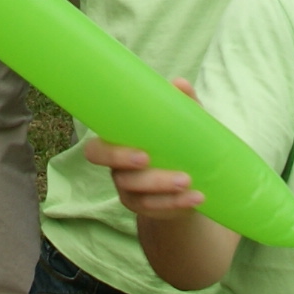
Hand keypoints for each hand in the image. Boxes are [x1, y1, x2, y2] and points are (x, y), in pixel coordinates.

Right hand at [86, 80, 204, 217]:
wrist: (183, 178)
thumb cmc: (175, 142)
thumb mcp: (180, 124)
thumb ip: (180, 105)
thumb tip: (179, 84)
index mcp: (117, 145)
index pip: (96, 152)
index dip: (112, 155)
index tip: (144, 154)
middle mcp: (119, 172)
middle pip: (122, 178)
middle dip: (148, 178)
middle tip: (180, 175)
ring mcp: (131, 193)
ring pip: (142, 197)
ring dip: (167, 190)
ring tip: (191, 183)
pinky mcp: (147, 209)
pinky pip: (158, 210)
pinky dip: (178, 204)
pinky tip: (197, 198)